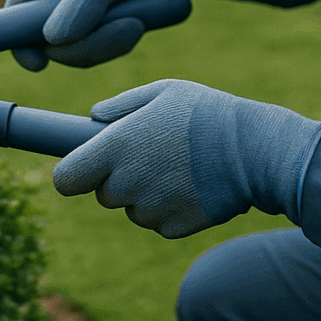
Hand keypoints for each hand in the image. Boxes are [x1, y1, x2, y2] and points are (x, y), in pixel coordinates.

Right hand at [5, 0, 205, 70]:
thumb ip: (81, 6)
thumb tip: (52, 40)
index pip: (14, 13)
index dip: (20, 43)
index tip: (41, 65)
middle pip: (47, 39)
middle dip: (83, 47)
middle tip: (125, 31)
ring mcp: (75, 5)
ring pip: (74, 46)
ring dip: (105, 45)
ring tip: (137, 24)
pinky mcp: (95, 17)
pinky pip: (95, 44)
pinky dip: (115, 42)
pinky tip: (138, 24)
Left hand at [51, 79, 320, 238]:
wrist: (255, 151)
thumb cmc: (207, 112)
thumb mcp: (163, 91)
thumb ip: (122, 105)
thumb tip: (93, 118)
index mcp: (116, 147)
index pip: (65, 179)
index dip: (72, 173)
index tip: (83, 167)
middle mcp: (127, 183)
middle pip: (102, 194)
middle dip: (117, 178)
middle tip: (149, 155)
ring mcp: (150, 210)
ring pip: (132, 209)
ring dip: (145, 194)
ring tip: (178, 166)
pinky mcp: (173, 229)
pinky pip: (158, 222)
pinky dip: (170, 209)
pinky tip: (192, 185)